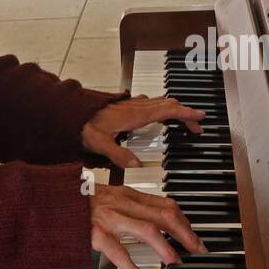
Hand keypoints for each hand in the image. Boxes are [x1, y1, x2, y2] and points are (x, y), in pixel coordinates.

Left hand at [80, 95, 204, 168]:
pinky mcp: (125, 105)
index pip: (168, 111)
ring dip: (174, 111)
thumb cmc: (82, 126)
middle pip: (168, 105)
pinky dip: (161, 108)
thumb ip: (119, 155)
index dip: (186, 114)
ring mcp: (131, 104)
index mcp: (135, 115)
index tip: (200, 118)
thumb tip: (137, 166)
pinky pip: (150, 103)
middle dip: (185, 115)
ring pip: (160, 102)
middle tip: (196, 127)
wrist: (68, 112)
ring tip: (183, 122)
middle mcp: (136, 106)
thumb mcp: (100, 143)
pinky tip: (157, 115)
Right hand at [90, 183, 204, 268]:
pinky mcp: (94, 234)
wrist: (49, 202)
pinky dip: (133, 267)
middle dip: (185, 233)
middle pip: (163, 214)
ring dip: (165, 247)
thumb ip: (131, 205)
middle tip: (197, 250)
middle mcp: (122, 203)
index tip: (194, 236)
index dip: (184, 221)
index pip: (165, 204)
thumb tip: (156, 217)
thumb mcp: (110, 196)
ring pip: (146, 229)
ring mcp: (108, 218)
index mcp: (128, 194)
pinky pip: (118, 251)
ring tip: (175, 262)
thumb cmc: (79, 203)